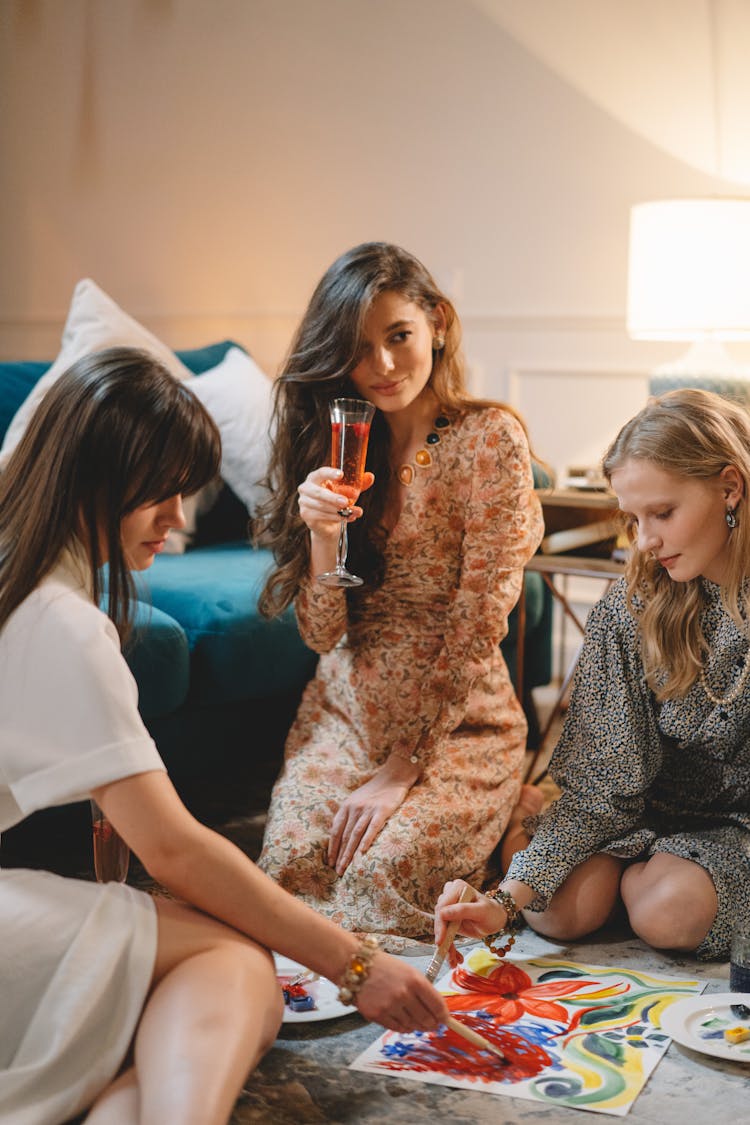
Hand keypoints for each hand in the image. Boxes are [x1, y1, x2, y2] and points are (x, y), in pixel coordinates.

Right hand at [297, 466, 374, 538]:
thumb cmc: (337, 501)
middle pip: (318, 492)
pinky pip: (321, 516)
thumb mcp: (349, 492)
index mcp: (315, 477)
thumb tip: (370, 476)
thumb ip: (359, 484)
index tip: (341, 475)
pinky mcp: (306, 515)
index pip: (321, 473)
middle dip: (333, 498)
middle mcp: (306, 488)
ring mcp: (304, 502)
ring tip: (354, 512)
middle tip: (346, 502)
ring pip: (321, 506)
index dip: (330, 473)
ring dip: (339, 511)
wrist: (328, 522)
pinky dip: (336, 517)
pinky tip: (347, 517)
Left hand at [327, 758, 417, 874]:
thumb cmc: (374, 791)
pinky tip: (363, 853)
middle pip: (345, 836)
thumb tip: (338, 835)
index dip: (332, 848)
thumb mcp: (355, 800)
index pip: (335, 831)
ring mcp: (368, 810)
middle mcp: (354, 808)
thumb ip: (347, 815)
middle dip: (340, 855)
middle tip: (337, 872)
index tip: (330, 862)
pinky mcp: (382, 811)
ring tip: (346, 868)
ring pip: (355, 835)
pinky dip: (367, 841)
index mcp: (346, 806)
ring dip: (349, 853)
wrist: (392, 777)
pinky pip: (372, 828)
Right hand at [355, 950, 448, 1031]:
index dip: (443, 1015)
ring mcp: (390, 1005)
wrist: (355, 964)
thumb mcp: (408, 971)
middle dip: (432, 1024)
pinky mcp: (377, 1015)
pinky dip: (403, 1028)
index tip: (445, 1020)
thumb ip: (422, 990)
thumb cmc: (384, 967)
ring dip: (417, 1026)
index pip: (437, 1005)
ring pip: (412, 1026)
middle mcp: (404, 993)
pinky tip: (404, 1023)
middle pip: (426, 1019)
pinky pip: (397, 1028)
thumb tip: (437, 1011)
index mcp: (415, 980)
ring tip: (417, 1022)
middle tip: (433, 1025)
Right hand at [434, 879, 506, 965]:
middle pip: (440, 919)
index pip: (442, 907)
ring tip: (453, 960)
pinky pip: (445, 934)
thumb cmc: (492, 913)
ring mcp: (448, 907)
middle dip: (443, 939)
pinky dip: (449, 947)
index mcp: (457, 888)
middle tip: (448, 956)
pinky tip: (455, 958)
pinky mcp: (449, 919)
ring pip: (441, 929)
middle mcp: (450, 895)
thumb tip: (442, 913)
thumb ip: (463, 910)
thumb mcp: (482, 911)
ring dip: (446, 946)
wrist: (496, 920)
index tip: (441, 941)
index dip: (440, 925)